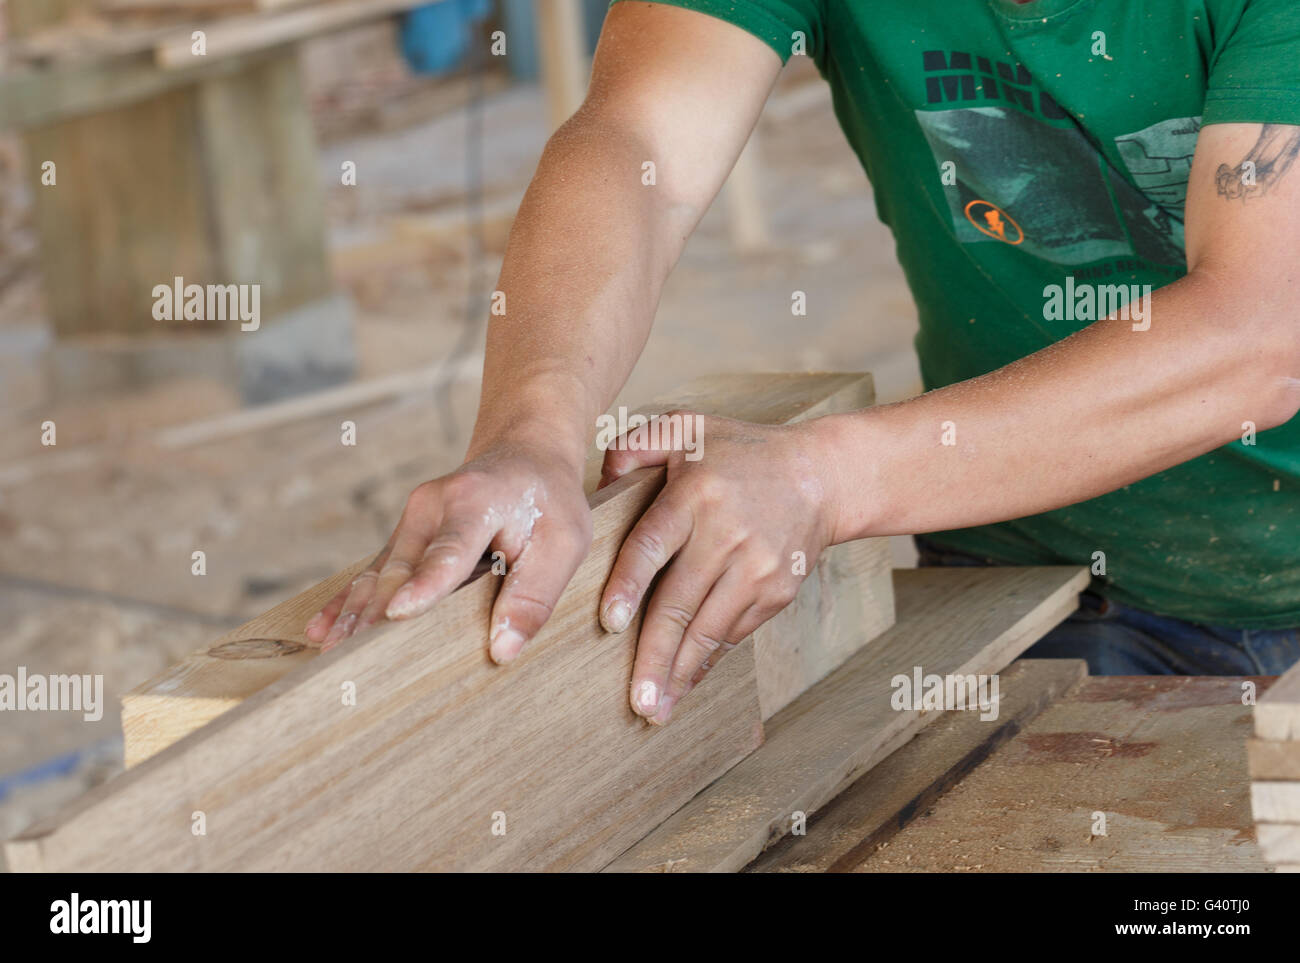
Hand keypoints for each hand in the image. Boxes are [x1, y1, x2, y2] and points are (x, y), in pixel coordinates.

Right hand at [305, 441, 592, 661]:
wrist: (524, 455)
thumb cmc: (548, 503)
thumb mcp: (564, 543)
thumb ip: (535, 594)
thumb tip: (502, 649)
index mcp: (476, 502)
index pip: (449, 550)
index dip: (426, 583)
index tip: (400, 612)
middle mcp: (432, 506)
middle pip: (400, 569)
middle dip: (376, 616)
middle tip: (353, 664)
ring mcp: (412, 520)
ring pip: (378, 574)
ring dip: (354, 615)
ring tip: (330, 655)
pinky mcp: (404, 535)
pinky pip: (373, 572)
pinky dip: (348, 602)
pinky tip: (321, 629)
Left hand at [598, 412, 836, 723]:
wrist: (822, 476)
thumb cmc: (741, 453)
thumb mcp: (688, 428)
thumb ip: (635, 445)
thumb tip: (597, 487)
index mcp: (696, 495)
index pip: (654, 545)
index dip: (629, 586)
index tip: (610, 624)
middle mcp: (728, 535)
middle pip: (680, 602)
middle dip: (655, 656)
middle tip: (634, 699)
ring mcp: (757, 568)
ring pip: (709, 630)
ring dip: (680, 673)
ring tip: (654, 709)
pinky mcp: (776, 592)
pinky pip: (733, 635)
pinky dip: (707, 663)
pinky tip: (684, 686)